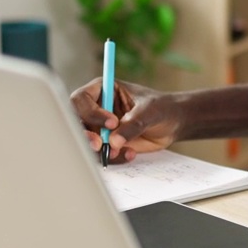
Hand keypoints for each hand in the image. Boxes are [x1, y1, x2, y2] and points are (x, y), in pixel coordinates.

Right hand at [69, 78, 183, 161]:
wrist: (173, 123)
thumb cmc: (162, 107)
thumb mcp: (150, 111)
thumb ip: (133, 124)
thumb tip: (114, 141)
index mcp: (102, 90)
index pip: (81, 99)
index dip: (91, 112)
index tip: (112, 123)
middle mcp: (96, 108)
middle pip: (75, 122)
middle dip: (85, 135)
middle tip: (100, 145)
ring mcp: (99, 127)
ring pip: (85, 141)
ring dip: (99, 150)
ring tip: (120, 151)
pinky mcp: (107, 143)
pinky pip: (100, 154)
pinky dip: (112, 157)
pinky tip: (130, 153)